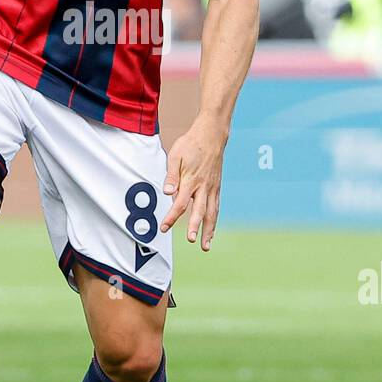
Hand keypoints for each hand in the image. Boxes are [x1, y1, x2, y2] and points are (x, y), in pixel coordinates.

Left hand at [160, 114, 227, 250]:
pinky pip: (216, 207)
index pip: (180, 203)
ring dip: (209, 230)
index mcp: (191, 180)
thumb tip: (167, 192)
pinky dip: (214, 221)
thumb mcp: (176, 155)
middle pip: (199, 211)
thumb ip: (171, 175)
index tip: (164, 228)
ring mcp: (212, 188)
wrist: (212, 135)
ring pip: (211, 213)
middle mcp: (203, 186)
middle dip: (196, 227)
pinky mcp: (217, 187)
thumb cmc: (191, 144)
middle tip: (192, 241)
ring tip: (205, 246)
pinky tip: (212, 231)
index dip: (172, 217)